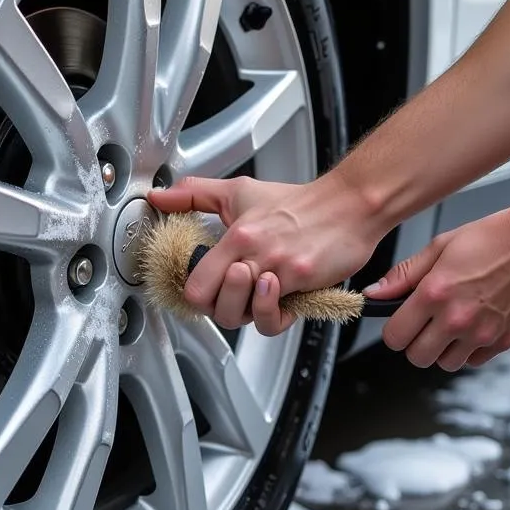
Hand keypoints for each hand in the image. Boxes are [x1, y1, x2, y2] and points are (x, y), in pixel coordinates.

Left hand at [147, 174, 384, 334]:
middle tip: (233, 290)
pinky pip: (276, 318)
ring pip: (244, 315)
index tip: (209, 286)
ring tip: (258, 286)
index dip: (198, 293)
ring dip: (248, 307)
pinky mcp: (303, 280)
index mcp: (236, 235)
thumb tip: (160, 196)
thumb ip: (196, 194)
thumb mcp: (240, 191)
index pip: (195, 284)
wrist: (349, 204)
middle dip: (219, 304)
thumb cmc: (298, 203)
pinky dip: (272, 313)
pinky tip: (275, 295)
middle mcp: (255, 253)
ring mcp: (280, 269)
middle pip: (214, 305)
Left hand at [364, 200, 509, 370]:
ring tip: (451, 323)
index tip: (400, 321)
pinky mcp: (506, 340)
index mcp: (435, 294)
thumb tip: (375, 293)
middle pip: (418, 357)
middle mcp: (457, 319)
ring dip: (443, 349)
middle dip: (415, 343)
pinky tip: (473, 326)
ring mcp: (483, 333)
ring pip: (446, 364)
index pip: (395, 337)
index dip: (394, 330)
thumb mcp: (439, 246)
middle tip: (424, 324)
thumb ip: (403, 275)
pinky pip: (475, 361)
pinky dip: (470, 350)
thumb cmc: (492, 237)